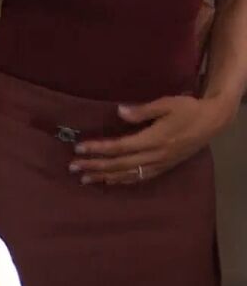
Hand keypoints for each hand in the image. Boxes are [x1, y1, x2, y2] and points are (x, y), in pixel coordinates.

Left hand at [69, 96, 233, 184]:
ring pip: (127, 174)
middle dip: (94, 165)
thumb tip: (119, 111)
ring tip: (84, 178)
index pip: (119, 147)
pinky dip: (122, 181)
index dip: (98, 149)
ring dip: (104, 176)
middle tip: (73, 166)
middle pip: (119, 164)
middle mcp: (155, 156)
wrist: (213, 121)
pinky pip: (139, 178)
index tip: (79, 148)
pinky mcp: (163, 167)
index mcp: (154, 139)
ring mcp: (159, 164)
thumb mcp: (168, 103)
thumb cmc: (189, 109)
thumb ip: (142, 110)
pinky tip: (108, 182)